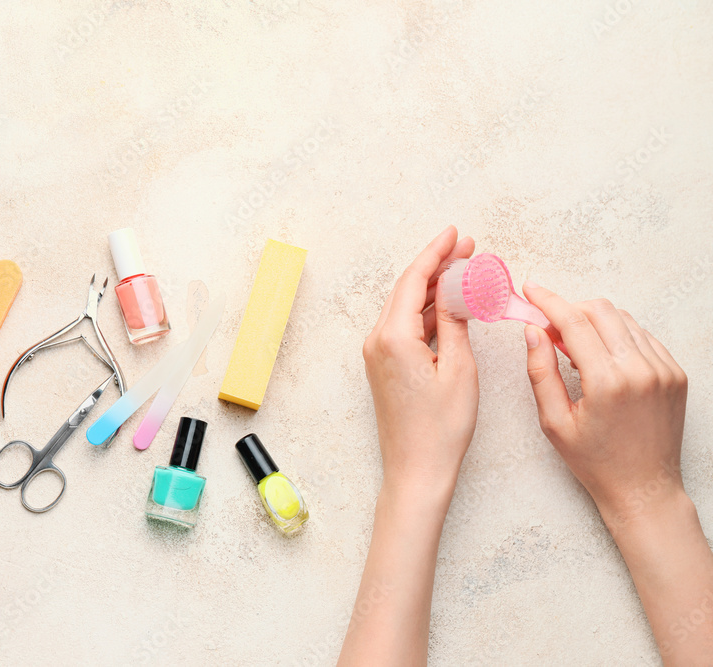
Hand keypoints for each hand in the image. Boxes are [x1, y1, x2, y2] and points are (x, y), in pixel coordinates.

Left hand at [362, 226, 477, 496]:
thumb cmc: (440, 429)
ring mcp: (377, 354)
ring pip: (406, 306)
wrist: (416, 471)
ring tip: (465, 270)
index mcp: (393, 337)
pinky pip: (405, 326)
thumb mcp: (459, 370)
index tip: (456, 233)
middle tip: (468, 247)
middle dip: (437, 265)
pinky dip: (428, 312)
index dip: (436, 252)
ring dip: (434, 288)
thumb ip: (456, 325)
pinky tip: (451, 304)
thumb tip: (458, 295)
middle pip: (407, 288)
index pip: (414, 280)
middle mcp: (378, 340)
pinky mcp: (384, 366)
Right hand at [521, 285, 688, 530]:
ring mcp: (664, 370)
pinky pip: (643, 337)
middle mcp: (641, 370)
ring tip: (575, 347)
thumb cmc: (596, 461)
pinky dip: (618, 337)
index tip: (531, 290)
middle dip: (570, 308)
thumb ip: (540, 371)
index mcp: (608, 382)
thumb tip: (532, 331)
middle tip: (549, 326)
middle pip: (601, 310)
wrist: (643, 487)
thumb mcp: (554, 421)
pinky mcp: (675, 374)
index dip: (548, 301)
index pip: (573, 322)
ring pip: (624, 320)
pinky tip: (602, 358)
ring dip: (594, 322)